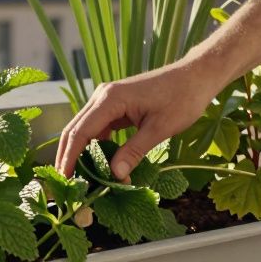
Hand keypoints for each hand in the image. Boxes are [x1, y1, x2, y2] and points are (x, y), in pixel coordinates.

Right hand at [54, 62, 218, 179]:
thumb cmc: (182, 98)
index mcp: (110, 99)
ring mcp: (108, 101)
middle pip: (75, 130)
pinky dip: (97, 147)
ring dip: (81, 153)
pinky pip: (99, 128)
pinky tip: (100, 165)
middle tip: (64, 185)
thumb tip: (115, 175)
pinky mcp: (116, 107)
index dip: (69, 157)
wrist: (196, 77)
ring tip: (80, 179)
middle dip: (67, 157)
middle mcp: (103, 97)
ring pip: (85, 130)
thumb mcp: (160, 128)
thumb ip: (135, 151)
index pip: (80, 132)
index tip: (64, 180)